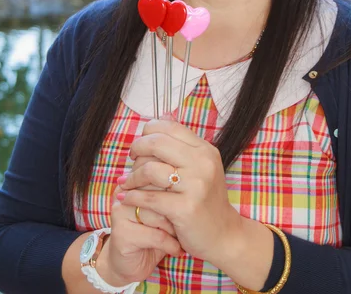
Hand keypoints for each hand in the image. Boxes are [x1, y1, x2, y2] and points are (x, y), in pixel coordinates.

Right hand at [96, 177, 181, 285]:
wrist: (134, 264)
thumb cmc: (156, 232)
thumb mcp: (166, 208)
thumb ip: (172, 190)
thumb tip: (194, 176)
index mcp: (135, 180)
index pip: (159, 171)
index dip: (177, 188)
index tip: (187, 202)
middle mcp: (124, 191)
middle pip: (158, 189)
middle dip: (176, 207)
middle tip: (187, 219)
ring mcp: (121, 211)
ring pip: (158, 212)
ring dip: (175, 228)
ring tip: (182, 235)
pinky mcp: (122, 233)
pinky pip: (155, 235)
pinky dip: (171, 244)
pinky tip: (177, 250)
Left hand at [116, 119, 241, 266]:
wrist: (224, 235)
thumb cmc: (206, 198)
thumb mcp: (201, 166)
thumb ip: (182, 144)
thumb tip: (163, 116)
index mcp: (205, 150)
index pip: (170, 127)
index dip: (149, 131)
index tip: (140, 143)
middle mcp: (203, 164)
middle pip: (157, 143)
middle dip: (137, 148)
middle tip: (131, 158)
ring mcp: (195, 186)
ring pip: (150, 169)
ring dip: (132, 176)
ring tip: (126, 182)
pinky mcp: (185, 209)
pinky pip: (149, 197)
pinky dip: (132, 197)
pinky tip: (126, 198)